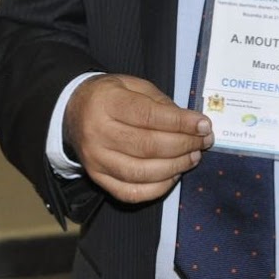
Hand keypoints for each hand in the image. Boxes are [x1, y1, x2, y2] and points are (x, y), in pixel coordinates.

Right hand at [64, 74, 214, 204]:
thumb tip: (192, 124)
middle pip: (148, 146)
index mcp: (106, 102)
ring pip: (142, 172)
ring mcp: (96, 159)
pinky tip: (173, 175)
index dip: (180, 123)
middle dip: (184, 145)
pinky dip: (158, 188)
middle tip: (204, 141)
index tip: (204, 125)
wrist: (74, 111)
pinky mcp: (97, 178)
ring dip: (175, 167)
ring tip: (193, 157)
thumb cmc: (111, 96)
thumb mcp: (133, 85)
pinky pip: (132, 192)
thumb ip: (160, 102)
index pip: (148, 116)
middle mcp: (97, 132)